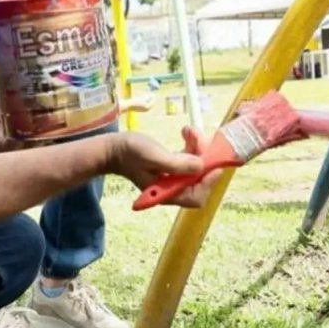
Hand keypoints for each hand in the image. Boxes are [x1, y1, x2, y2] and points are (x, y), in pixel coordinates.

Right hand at [106, 129, 220, 207]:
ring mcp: (173, 177)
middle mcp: (172, 188)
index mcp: (166, 193)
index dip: (208, 182)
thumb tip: (200, 166)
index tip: (214, 164)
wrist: (114, 148)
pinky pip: (188, 158)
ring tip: (189, 130)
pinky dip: (191, 145)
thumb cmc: (130, 153)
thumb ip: (176, 164)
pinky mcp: (172, 166)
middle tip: (200, 138)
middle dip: (203, 158)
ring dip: (198, 147)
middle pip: (199, 180)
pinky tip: (185, 132)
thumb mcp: (153, 157)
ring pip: (196, 166)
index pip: (195, 197)